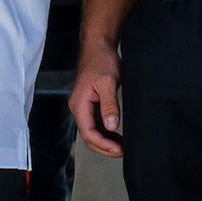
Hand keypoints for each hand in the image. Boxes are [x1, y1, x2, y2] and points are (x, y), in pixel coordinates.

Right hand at [72, 40, 123, 157]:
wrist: (97, 48)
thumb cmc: (101, 61)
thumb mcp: (107, 83)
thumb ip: (109, 105)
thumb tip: (111, 126)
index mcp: (79, 104)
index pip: (88, 132)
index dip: (103, 144)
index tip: (119, 150)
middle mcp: (78, 108)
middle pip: (88, 136)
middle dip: (103, 147)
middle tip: (122, 152)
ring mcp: (84, 107)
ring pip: (91, 131)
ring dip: (105, 141)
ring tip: (121, 147)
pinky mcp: (90, 104)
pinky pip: (95, 124)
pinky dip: (105, 133)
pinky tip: (116, 136)